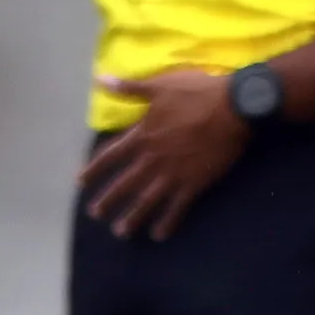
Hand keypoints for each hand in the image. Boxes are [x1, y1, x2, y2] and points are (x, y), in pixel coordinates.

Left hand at [83, 68, 247, 238]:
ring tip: (120, 232)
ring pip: (146, 201)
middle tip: (95, 214)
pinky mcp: (194, 184)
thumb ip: (128, 89)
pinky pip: (177, 208)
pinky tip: (159, 235)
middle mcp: (152, 159)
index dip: (94, 169)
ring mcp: (172, 174)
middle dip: (108, 200)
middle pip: (124, 184)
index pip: (111, 156)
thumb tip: (99, 79)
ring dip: (132, 218)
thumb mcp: (159, 86)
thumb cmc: (196, 93)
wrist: (233, 108)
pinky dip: (167, 223)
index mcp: (143, 135)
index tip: (80, 182)